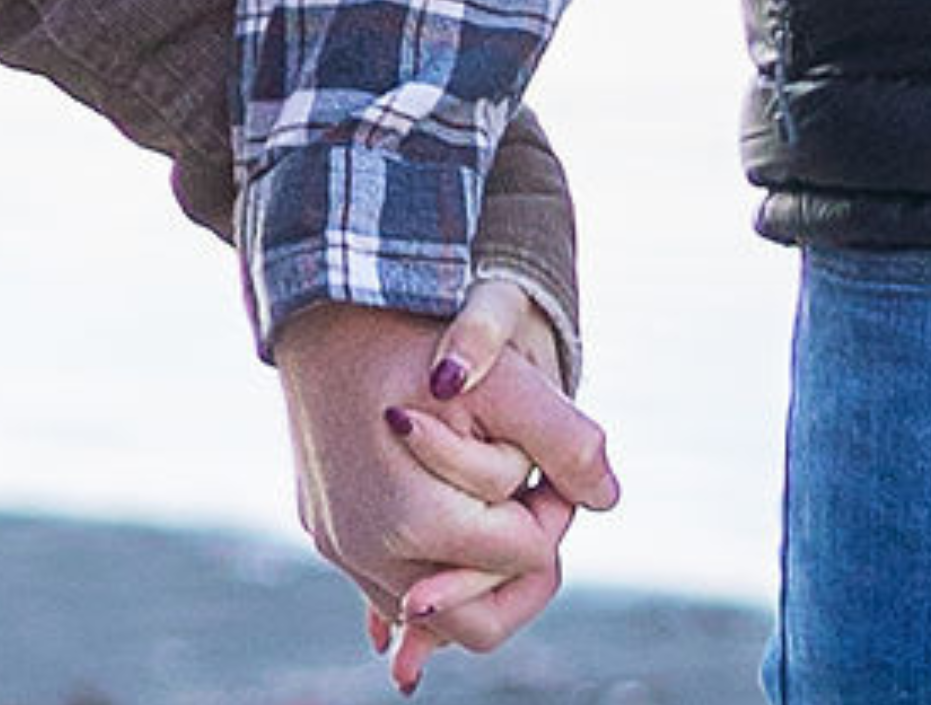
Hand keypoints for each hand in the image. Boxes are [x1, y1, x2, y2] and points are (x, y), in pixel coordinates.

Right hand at [275, 275, 622, 690]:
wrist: (322, 305)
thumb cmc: (414, 334)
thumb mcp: (506, 380)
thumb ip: (566, 440)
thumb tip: (608, 497)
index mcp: (417, 519)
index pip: (527, 558)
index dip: (555, 513)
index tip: (551, 471)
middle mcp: (369, 550)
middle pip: (478, 624)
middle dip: (519, 568)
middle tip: (537, 508)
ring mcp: (340, 547)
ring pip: (429, 617)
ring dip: (475, 574)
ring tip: (501, 510)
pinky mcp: (325, 534)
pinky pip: (386, 588)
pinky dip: (428, 574)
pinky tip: (456, 550)